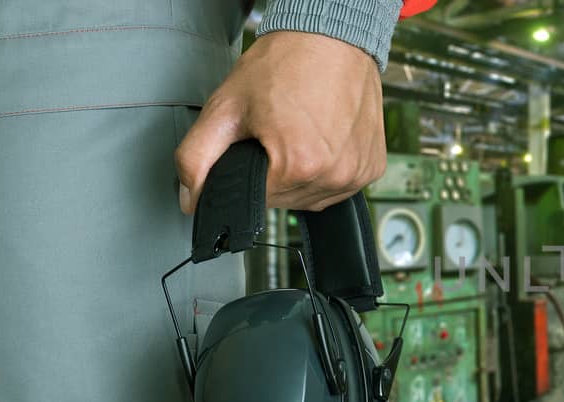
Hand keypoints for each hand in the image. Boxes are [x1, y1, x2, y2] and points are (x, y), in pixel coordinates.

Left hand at [176, 31, 386, 213]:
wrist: (331, 38)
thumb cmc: (285, 64)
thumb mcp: (226, 107)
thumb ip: (196, 157)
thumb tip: (191, 198)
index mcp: (299, 165)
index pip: (255, 200)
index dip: (247, 172)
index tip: (255, 141)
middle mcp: (336, 175)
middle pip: (285, 200)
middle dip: (273, 174)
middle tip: (276, 131)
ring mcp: (358, 174)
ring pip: (311, 197)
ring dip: (299, 175)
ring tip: (300, 132)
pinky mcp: (372, 168)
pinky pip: (339, 187)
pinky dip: (326, 170)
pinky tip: (321, 139)